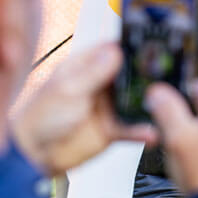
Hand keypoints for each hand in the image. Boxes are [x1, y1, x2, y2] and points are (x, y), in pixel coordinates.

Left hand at [11, 43, 156, 175]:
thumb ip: (94, 72)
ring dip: (147, 104)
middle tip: (164, 77)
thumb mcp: (69, 89)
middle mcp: (98, 85)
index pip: (112, 49)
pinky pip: (132, 128)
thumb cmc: (40, 117)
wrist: (33, 153)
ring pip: (134, 101)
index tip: (151, 44)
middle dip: (146, 75)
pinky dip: (143, 130)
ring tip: (161, 105)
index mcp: (84, 67)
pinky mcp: (111, 130)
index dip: (130, 45)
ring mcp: (106, 107)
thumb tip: (115, 51)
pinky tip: (151, 132)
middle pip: (129, 74)